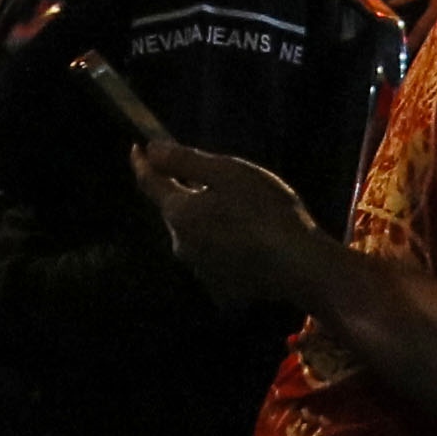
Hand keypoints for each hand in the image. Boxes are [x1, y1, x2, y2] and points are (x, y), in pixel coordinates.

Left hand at [129, 133, 333, 299]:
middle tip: (214, 179)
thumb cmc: (266, 211)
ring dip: (208, 218)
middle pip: (176, 210)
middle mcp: (182, 246)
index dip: (143, 163)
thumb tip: (151, 150)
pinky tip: (252, 237)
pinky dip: (225, 241)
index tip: (137, 148)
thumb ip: (185, 160)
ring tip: (242, 210)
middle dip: (186, 192)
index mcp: (180, 214)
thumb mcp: (227, 173)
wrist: (299, 266)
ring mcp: (201, 270)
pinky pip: (216, 255)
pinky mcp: (222, 287)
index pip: (150, 183)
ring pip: (197, 234)